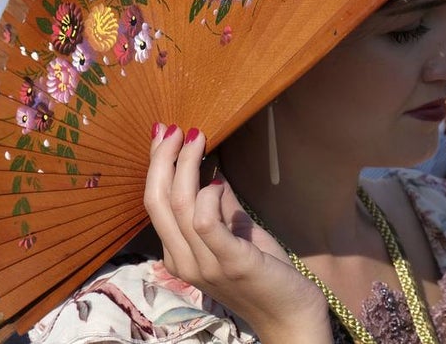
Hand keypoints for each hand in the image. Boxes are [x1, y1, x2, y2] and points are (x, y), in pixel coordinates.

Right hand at [144, 125, 330, 342]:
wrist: (291, 316)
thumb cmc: (264, 272)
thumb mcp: (236, 232)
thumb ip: (220, 204)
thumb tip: (210, 167)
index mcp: (178, 254)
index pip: (154, 203)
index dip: (156, 164)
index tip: (164, 132)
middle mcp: (183, 261)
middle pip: (158, 201)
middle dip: (163, 158)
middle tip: (176, 128)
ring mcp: (205, 264)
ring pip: (180, 205)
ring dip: (187, 165)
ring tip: (198, 139)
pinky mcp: (232, 263)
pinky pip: (206, 222)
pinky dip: (208, 195)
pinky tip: (218, 180)